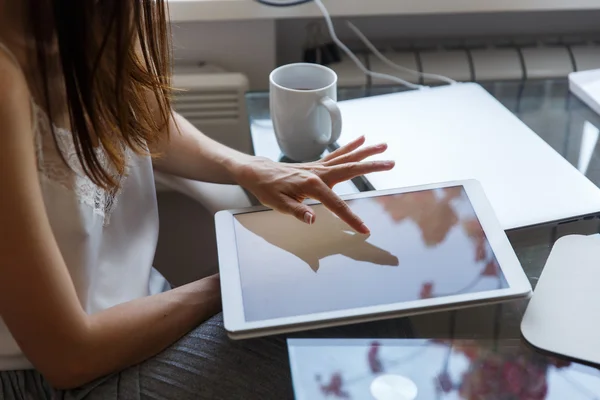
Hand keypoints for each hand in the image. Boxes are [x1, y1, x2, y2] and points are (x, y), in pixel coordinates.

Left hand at [234, 136, 393, 233]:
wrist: (257, 172)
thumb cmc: (267, 188)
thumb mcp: (278, 204)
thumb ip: (297, 211)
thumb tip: (311, 219)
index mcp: (313, 184)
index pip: (337, 204)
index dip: (351, 219)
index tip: (364, 229)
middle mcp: (319, 172)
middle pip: (351, 169)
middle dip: (372, 167)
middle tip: (391, 163)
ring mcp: (319, 166)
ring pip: (347, 158)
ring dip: (366, 152)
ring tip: (384, 147)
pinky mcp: (317, 165)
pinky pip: (338, 155)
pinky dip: (350, 146)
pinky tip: (362, 139)